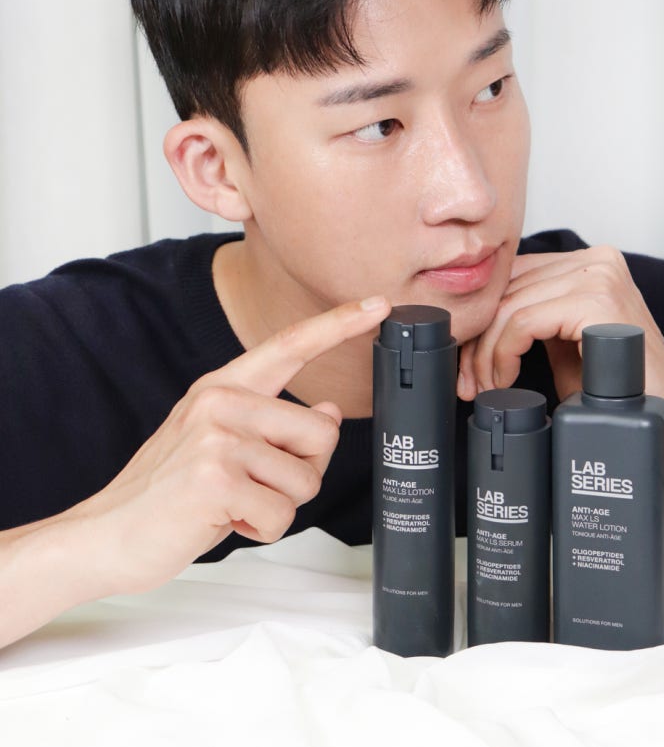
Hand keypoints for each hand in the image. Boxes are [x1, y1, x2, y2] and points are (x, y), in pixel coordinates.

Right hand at [70, 295, 389, 594]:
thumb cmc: (171, 493)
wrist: (109, 534)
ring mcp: (217, 437)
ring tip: (234, 504)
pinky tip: (225, 521)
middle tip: (256, 485)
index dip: (339, 323)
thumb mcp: (220, 445)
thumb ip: (274, 425)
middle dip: (303, 472)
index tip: (379, 304)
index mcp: (223, 387)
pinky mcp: (216, 478)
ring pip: (306, 479)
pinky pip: (283, 514)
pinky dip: (263, 530)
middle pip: (322, 433)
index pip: (290, 345)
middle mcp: (221, 402)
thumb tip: (332, 412)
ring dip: (279, 507)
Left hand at [458, 246, 663, 405]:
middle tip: (466, 382)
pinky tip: (506, 379)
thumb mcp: (562, 339)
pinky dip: (504, 354)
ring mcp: (598, 275)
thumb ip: (531, 317)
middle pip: (506, 289)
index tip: (464, 360)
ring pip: (508, 307)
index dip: (481, 318)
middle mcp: (594, 259)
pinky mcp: (596, 300)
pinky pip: (523, 322)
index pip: (512, 277)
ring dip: (486, 353)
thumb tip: (474, 321)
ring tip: (486, 387)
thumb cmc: (616, 385)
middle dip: (476, 340)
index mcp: (587, 262)